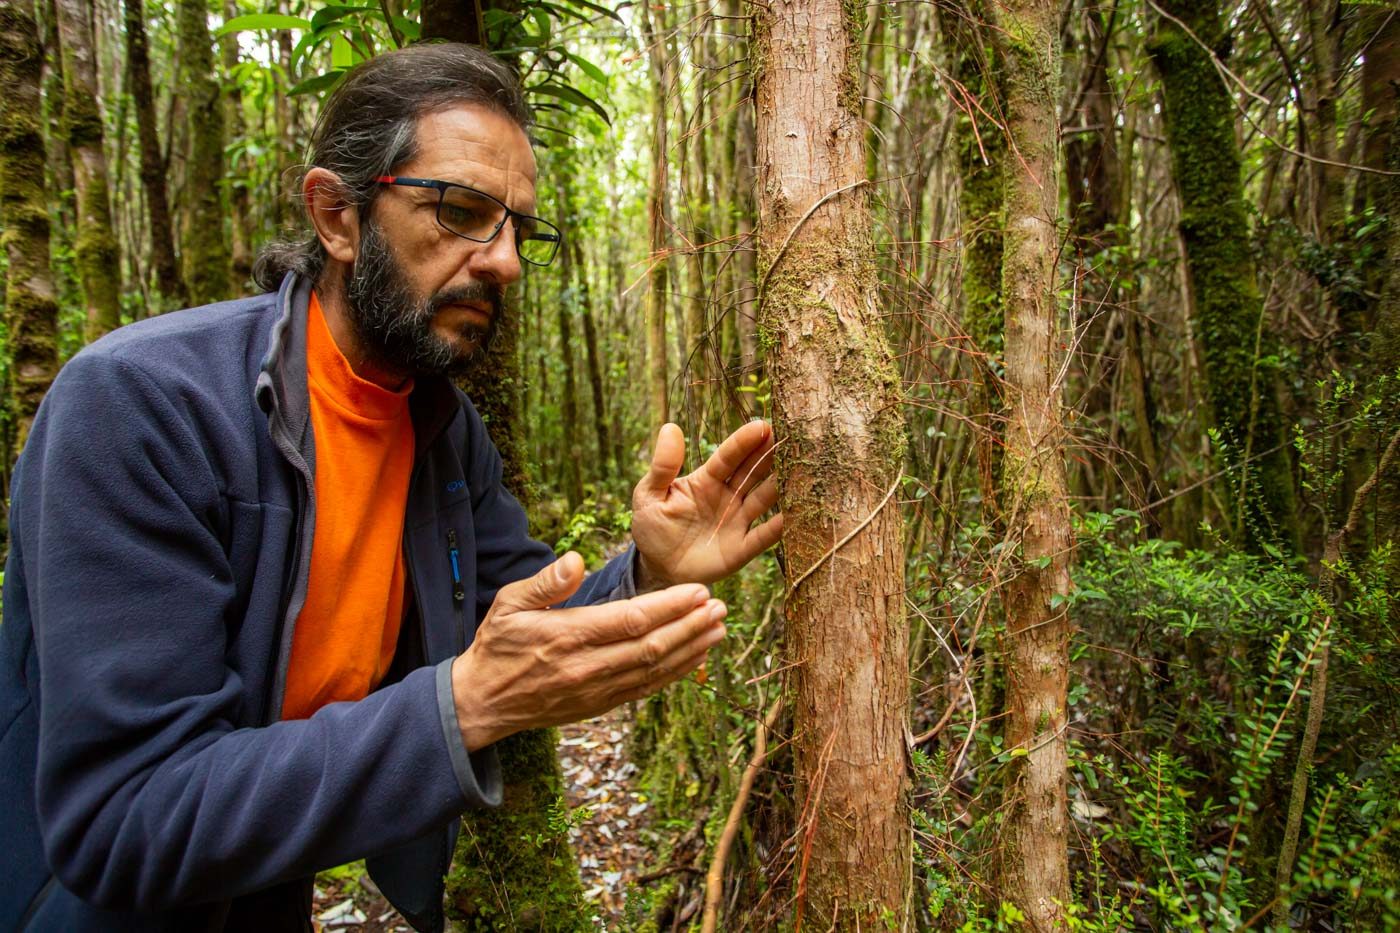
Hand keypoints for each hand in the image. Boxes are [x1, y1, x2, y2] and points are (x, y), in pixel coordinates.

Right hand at [450, 552, 727, 749]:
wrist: (482, 703)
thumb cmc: (498, 645)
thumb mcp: (508, 604)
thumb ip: (545, 582)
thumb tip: (575, 559)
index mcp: (567, 636)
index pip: (631, 620)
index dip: (671, 606)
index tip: (699, 592)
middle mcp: (586, 667)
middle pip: (652, 646)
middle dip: (691, 626)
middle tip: (721, 607)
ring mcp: (595, 690)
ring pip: (654, 670)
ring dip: (691, 649)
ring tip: (719, 629)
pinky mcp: (600, 706)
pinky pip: (645, 689)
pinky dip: (675, 673)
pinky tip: (695, 657)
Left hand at [631, 420, 783, 589]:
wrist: (658, 568)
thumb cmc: (652, 526)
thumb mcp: (649, 494)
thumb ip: (663, 466)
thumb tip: (670, 427)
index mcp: (706, 480)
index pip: (728, 457)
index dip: (745, 442)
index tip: (762, 425)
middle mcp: (728, 496)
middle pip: (754, 472)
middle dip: (772, 454)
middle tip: (793, 435)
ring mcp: (738, 521)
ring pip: (765, 499)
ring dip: (782, 484)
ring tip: (803, 469)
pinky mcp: (743, 548)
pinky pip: (765, 535)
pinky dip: (781, 526)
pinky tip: (798, 514)